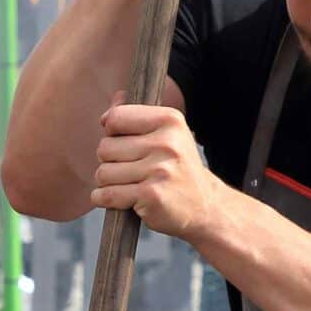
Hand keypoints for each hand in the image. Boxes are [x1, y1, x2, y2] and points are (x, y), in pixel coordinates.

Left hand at [92, 103, 224, 239]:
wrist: (206, 207)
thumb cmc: (179, 170)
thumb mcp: (168, 136)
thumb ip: (138, 118)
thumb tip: (113, 104)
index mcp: (170, 121)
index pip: (116, 118)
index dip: (111, 133)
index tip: (122, 144)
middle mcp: (166, 142)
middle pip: (105, 147)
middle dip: (110, 162)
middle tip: (132, 171)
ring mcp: (159, 169)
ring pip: (103, 173)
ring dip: (109, 183)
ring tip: (131, 186)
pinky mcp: (151, 195)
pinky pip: (108, 194)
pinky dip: (106, 199)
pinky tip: (123, 200)